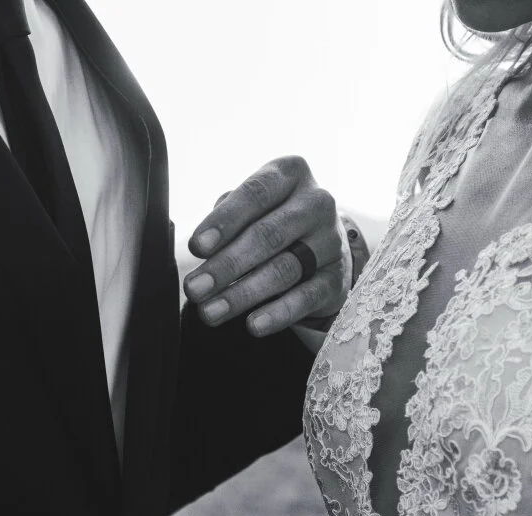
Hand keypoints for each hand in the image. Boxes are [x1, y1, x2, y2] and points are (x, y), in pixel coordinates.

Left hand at [183, 156, 349, 336]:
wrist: (320, 250)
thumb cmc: (271, 221)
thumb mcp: (250, 208)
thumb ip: (226, 218)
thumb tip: (201, 247)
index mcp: (290, 174)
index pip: (255, 194)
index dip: (224, 221)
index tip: (196, 247)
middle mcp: (317, 203)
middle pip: (268, 235)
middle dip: (226, 265)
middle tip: (194, 289)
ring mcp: (331, 242)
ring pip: (284, 270)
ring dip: (242, 294)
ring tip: (210, 312)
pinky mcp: (337, 279)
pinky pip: (306, 298)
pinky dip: (278, 313)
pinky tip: (253, 325)